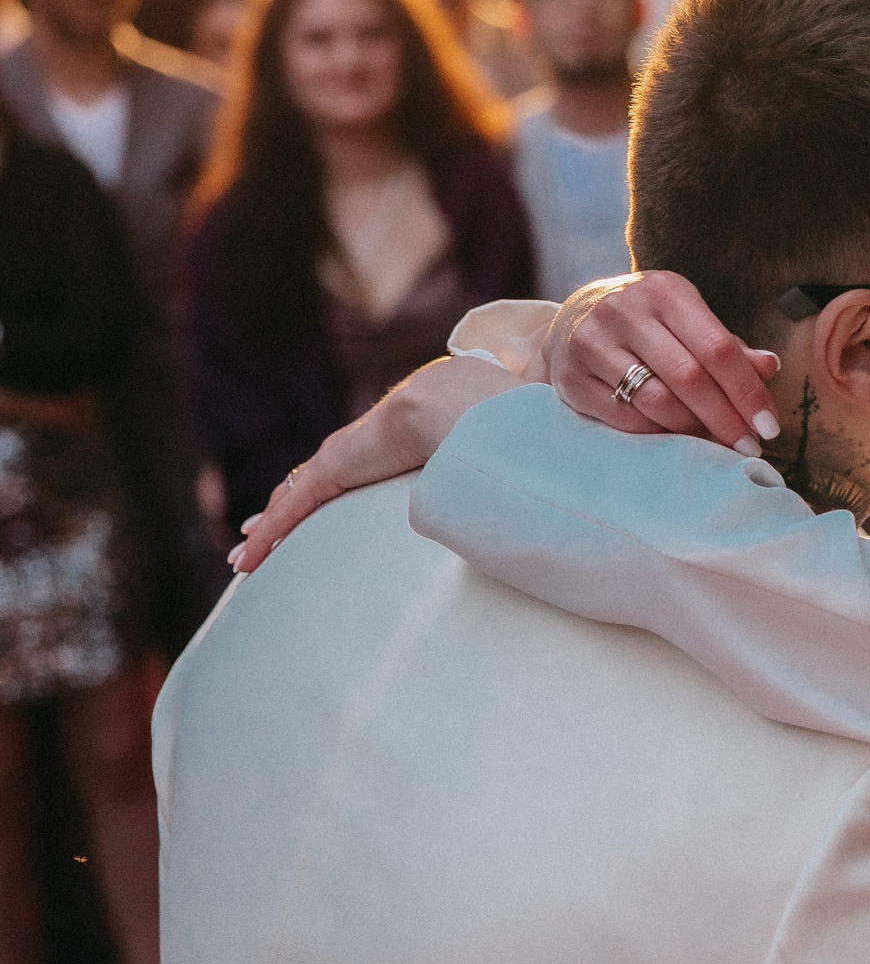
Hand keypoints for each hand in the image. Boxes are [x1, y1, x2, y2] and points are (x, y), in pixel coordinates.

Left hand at [232, 353, 524, 572]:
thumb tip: (529, 475)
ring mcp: (344, 456)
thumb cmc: (490, 420)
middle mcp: (364, 443)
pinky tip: (251, 558)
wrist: (461, 405)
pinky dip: (271, 534)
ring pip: (295, 499)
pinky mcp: (333, 470)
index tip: (316, 507)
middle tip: (261, 536)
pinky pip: (294, 509)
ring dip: (270, 530)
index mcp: (399, 433)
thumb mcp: (487, 446)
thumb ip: (493, 460)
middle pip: (315, 482)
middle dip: (286, 510)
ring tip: (246, 557)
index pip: (356, 465)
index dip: (331, 489)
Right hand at [547, 271, 781, 448]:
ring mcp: (592, 343)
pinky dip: (658, 435)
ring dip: (693, 431)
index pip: (717, 348)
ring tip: (716, 444)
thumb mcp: (688, 320)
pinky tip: (676, 441)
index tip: (769, 425)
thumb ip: (727, 345)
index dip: (747, 391)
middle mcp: (625, 311)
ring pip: (656, 402)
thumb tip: (769, 367)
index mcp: (665, 292)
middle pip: (689, 378)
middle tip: (749, 446)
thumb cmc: (648, 323)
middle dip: (725, 419)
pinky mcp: (571, 376)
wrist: (574, 319)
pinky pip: (625, 419)